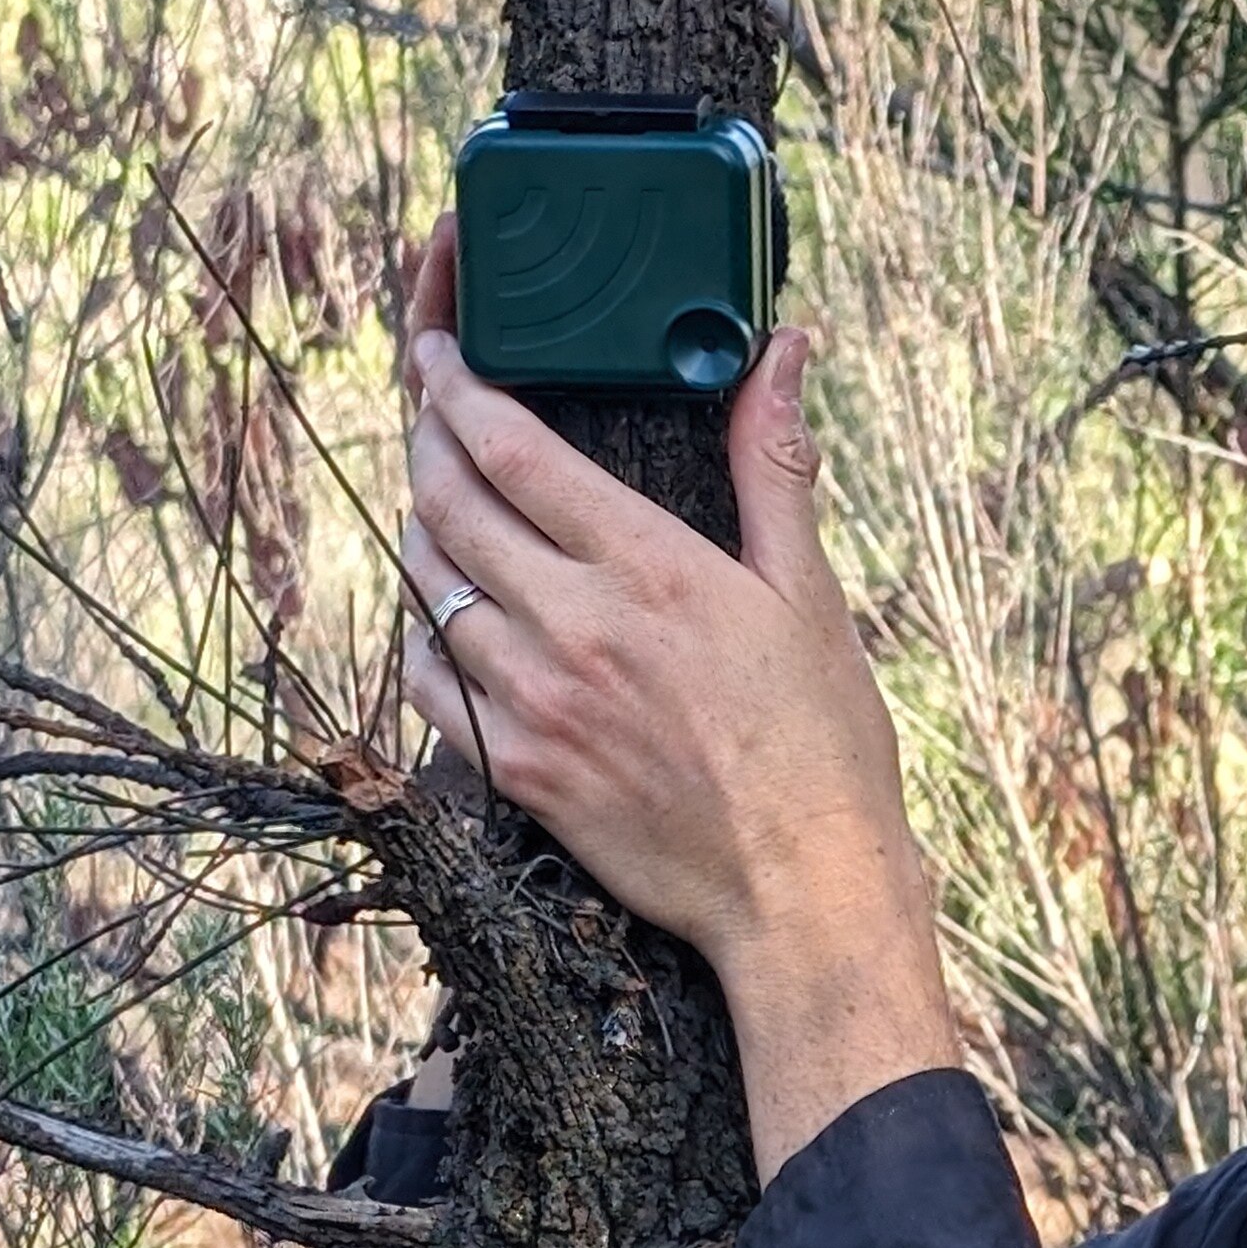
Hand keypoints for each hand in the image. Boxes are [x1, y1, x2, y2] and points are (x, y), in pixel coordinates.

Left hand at [393, 218, 959, 1174]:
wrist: (801, 895)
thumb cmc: (823, 747)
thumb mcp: (809, 595)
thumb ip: (775, 466)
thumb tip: (783, 352)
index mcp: (650, 567)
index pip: (510, 447)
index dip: (455, 384)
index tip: (438, 352)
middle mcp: (575, 626)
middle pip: (447, 501)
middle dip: (424, 438)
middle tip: (427, 412)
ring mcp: (535, 701)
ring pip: (429, 584)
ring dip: (424, 529)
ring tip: (440, 502)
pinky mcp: (518, 769)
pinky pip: (431, 680)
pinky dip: (426, 633)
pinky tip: (449, 617)